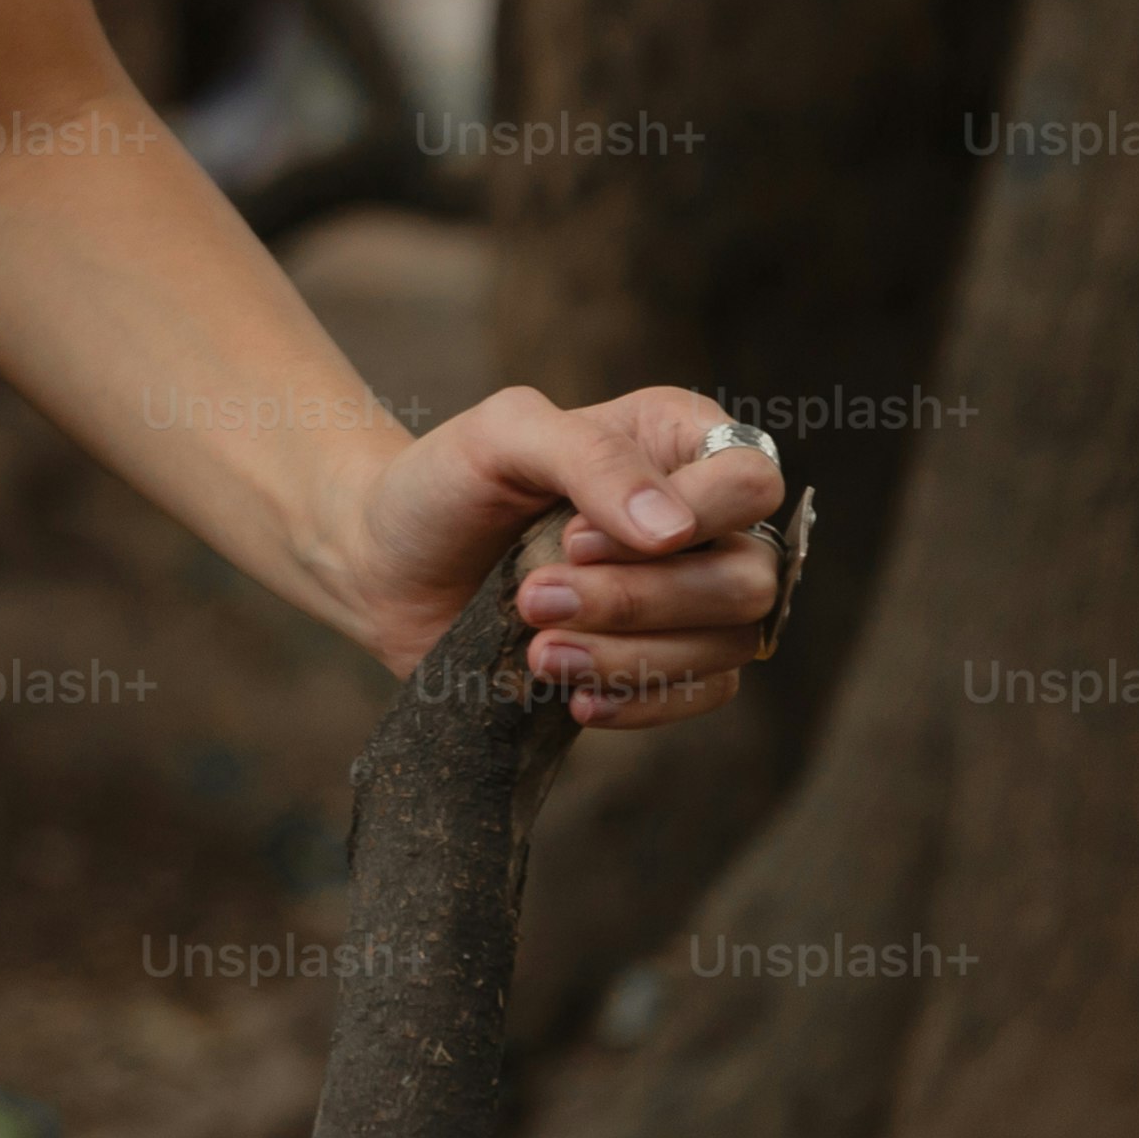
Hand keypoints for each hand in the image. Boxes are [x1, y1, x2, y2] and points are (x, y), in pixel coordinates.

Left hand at [316, 385, 790, 729]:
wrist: (387, 564)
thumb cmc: (446, 482)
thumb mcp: (500, 436)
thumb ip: (588, 458)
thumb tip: (673, 532)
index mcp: (679, 442)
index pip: (752, 483)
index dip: (687, 518)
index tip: (574, 535)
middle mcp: (702, 517)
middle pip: (747, 578)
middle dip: (637, 600)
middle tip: (535, 597)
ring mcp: (692, 594)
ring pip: (729, 643)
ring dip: (629, 656)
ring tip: (536, 650)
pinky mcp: (667, 658)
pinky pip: (705, 692)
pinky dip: (641, 701)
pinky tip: (573, 695)